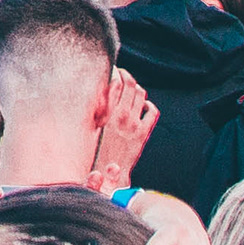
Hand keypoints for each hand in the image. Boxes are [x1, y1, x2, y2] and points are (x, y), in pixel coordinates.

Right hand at [87, 67, 158, 190]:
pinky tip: (142, 107)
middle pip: (130, 83)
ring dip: (137, 89)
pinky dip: (148, 105)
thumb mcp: (91, 127)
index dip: (115, 72)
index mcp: (106, 113)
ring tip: (131, 90)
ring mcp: (134, 124)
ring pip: (141, 94)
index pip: (114, 82)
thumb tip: (102, 89)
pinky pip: (152, 111)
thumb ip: (98, 108)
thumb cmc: (95, 152)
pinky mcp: (143, 133)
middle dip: (127, 76)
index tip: (112, 70)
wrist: (108, 174)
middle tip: (123, 75)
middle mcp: (121, 115)